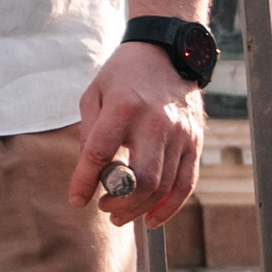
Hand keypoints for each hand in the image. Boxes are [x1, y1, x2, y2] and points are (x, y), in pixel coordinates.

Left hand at [70, 42, 204, 227]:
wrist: (168, 52)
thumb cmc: (123, 75)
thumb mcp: (95, 94)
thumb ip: (89, 133)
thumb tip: (89, 173)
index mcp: (124, 106)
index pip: (100, 152)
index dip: (85, 181)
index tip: (76, 200)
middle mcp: (156, 121)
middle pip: (141, 178)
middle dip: (120, 202)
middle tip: (104, 208)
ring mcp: (180, 133)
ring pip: (163, 186)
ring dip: (140, 209)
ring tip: (120, 214)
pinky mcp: (195, 142)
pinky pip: (186, 183)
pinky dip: (170, 207)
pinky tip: (152, 219)